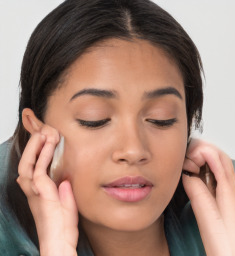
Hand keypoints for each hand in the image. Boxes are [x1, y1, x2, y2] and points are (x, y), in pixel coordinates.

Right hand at [17, 126, 77, 255]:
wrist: (60, 244)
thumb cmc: (62, 226)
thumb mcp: (66, 205)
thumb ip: (64, 192)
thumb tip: (64, 181)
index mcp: (39, 189)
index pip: (34, 164)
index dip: (37, 149)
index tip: (44, 134)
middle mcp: (33, 189)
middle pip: (27, 161)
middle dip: (34, 144)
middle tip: (43, 129)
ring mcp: (35, 192)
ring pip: (28, 163)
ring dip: (36, 146)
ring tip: (43, 132)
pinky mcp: (41, 195)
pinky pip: (39, 172)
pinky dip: (42, 157)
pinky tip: (48, 145)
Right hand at [182, 139, 234, 255]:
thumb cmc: (226, 245)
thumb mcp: (209, 217)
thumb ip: (197, 191)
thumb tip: (187, 175)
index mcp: (229, 188)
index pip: (218, 156)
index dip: (202, 151)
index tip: (189, 159)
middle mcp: (229, 186)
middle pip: (217, 156)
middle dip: (199, 152)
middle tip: (187, 163)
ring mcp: (225, 191)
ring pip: (213, 165)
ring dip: (199, 160)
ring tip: (187, 168)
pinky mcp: (219, 197)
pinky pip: (210, 176)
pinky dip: (199, 170)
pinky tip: (191, 175)